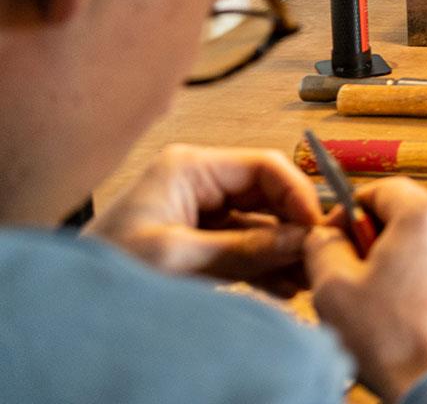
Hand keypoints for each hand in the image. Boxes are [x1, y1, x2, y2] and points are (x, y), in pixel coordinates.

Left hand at [84, 145, 320, 295]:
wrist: (66, 302)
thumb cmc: (106, 267)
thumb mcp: (179, 257)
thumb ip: (245, 246)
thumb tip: (302, 239)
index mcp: (190, 167)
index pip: (264, 166)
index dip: (298, 194)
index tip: (317, 227)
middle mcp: (199, 182)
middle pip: (268, 194)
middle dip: (294, 226)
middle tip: (319, 256)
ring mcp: (200, 212)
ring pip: (261, 223)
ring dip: (284, 250)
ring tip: (306, 279)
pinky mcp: (199, 241)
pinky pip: (245, 246)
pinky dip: (265, 266)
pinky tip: (283, 287)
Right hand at [306, 178, 426, 400]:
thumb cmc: (396, 343)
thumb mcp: (333, 288)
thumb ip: (322, 246)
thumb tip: (325, 235)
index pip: (381, 189)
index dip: (349, 211)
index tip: (334, 236)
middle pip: (409, 214)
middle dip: (377, 239)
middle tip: (353, 274)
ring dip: (402, 261)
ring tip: (380, 302)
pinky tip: (407, 314)